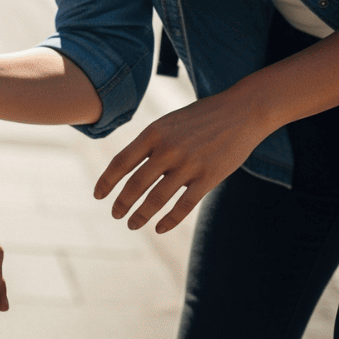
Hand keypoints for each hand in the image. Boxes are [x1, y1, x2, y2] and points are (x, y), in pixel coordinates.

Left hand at [93, 89, 271, 233]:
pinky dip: (169, 220)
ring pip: (157, 199)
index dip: (107, 181)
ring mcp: (189, 164)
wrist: (240, 111)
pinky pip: (184, 206)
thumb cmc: (199, 118)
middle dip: (122, 203)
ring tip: (132, 224)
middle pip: (136, 184)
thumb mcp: (167, 123)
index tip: (98, 195)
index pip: (121, 161)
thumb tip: (127, 168)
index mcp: (153, 133)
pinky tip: (159, 227)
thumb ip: (149, 143)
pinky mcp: (209, 177)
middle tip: (114, 214)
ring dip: (141, 215)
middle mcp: (168, 149)